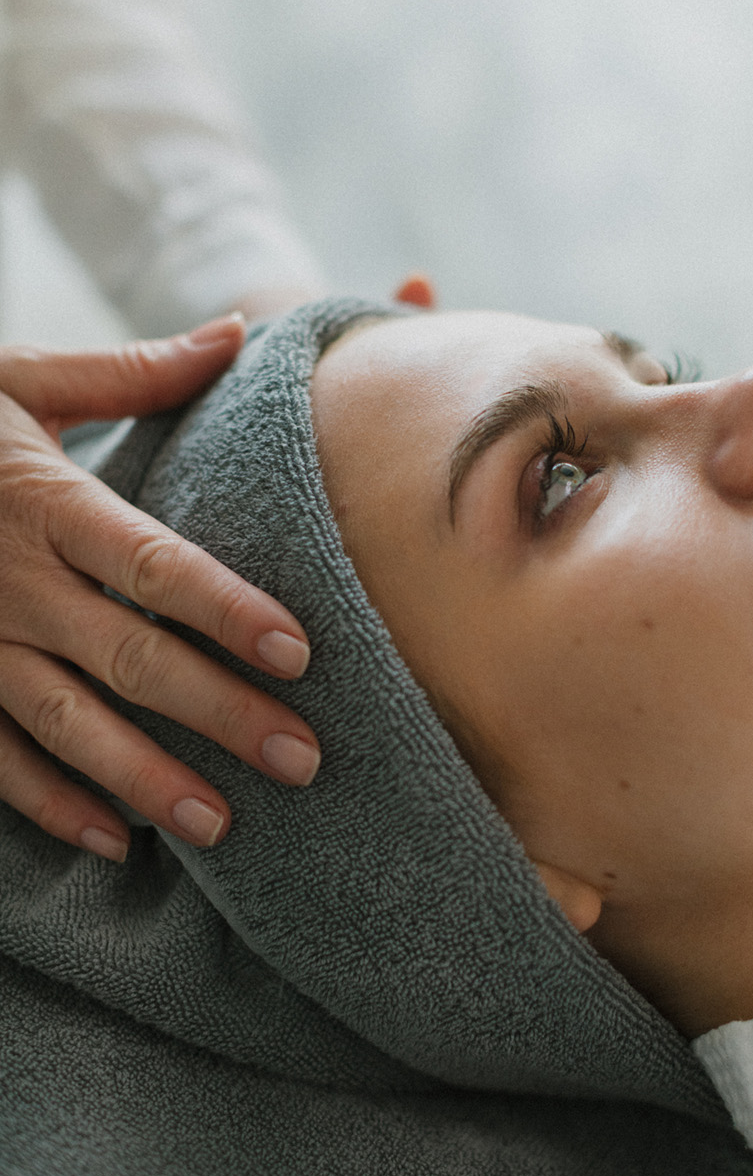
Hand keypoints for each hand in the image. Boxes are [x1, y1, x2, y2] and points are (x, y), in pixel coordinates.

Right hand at [0, 316, 319, 860]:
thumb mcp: (18, 379)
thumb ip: (129, 371)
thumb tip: (235, 333)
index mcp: (43, 501)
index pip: (148, 562)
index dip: (224, 609)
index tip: (299, 650)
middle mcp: (10, 581)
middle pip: (127, 656)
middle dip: (217, 713)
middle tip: (301, 759)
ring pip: (64, 723)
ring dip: (143, 779)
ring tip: (222, 823)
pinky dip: (50, 805)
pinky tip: (115, 842)